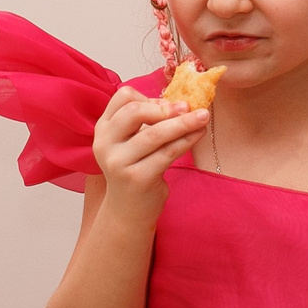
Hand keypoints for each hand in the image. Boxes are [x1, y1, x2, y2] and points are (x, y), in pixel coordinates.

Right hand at [90, 85, 207, 215]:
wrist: (129, 210)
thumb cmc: (136, 169)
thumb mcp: (133, 142)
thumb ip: (147, 122)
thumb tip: (181, 104)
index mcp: (103, 129)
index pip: (123, 97)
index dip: (148, 98)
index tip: (167, 106)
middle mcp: (105, 144)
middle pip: (135, 112)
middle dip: (166, 108)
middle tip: (188, 107)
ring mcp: (119, 162)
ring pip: (155, 134)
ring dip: (183, 122)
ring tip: (203, 116)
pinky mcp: (138, 178)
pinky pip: (167, 153)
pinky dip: (186, 140)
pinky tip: (199, 133)